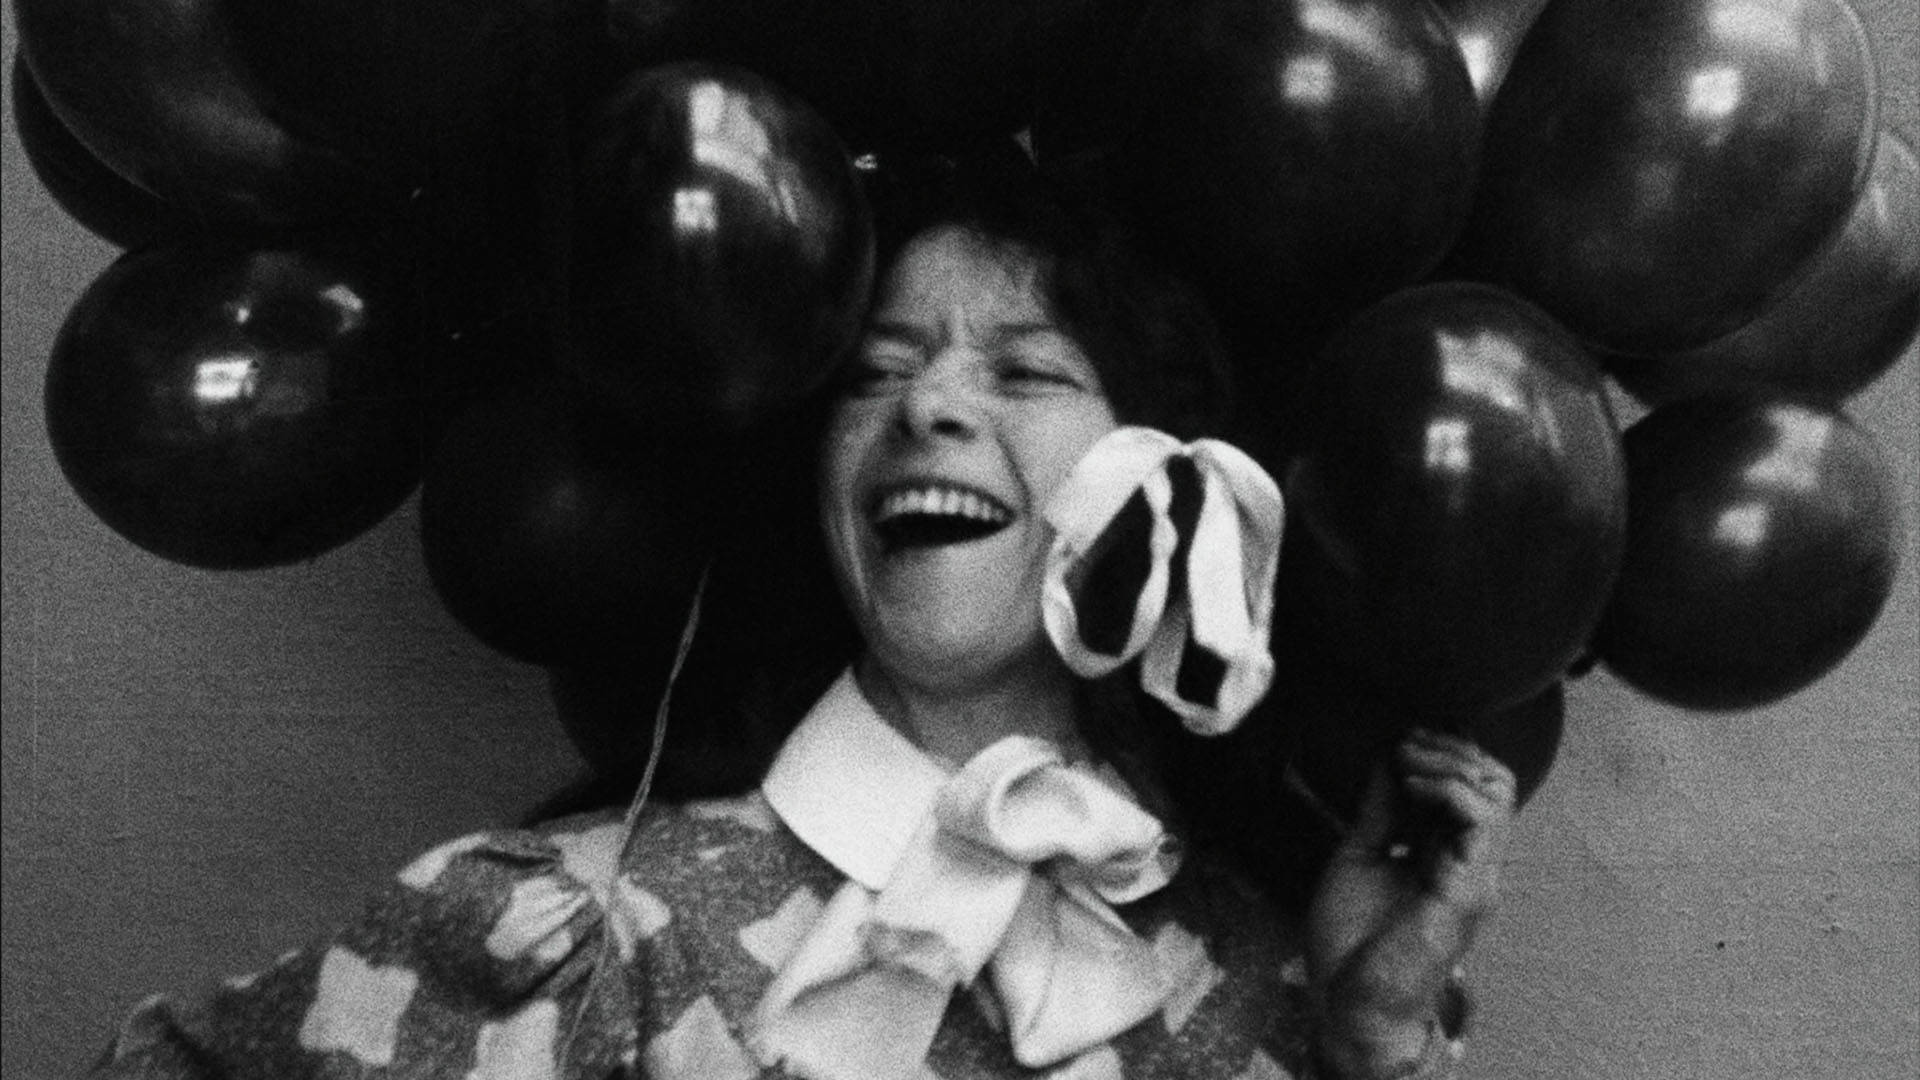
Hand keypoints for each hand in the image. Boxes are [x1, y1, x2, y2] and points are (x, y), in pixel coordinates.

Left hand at [1304, 729, 1515, 1076]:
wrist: (1349, 1001)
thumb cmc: (1352, 940)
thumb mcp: (1362, 852)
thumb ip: (1382, 808)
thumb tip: (1390, 755)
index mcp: (1451, 854)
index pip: (1476, 783)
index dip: (1446, 748)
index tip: (1402, 736)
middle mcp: (1473, 862)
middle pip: (1496, 779)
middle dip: (1452, 746)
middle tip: (1407, 742)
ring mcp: (1476, 875)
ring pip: (1498, 791)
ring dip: (1449, 760)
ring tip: (1406, 760)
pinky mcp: (1469, 890)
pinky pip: (1483, 820)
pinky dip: (1448, 789)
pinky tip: (1410, 785)